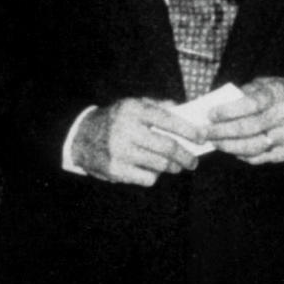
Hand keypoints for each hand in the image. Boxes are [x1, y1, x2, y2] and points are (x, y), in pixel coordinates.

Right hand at [71, 97, 201, 185]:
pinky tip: (153, 170)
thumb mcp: (132, 105)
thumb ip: (158, 106)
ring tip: (177, 166)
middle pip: (168, 147)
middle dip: (186, 156)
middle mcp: (126, 129)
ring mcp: (120, 151)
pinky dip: (155, 176)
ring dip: (174, 167)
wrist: (80, 137)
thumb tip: (184, 111)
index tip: (202, 137)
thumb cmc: (115, 120)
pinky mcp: (116, 170)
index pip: (168, 120)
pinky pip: (148, 178)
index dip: (189, 130)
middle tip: (193, 161)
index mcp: (133, 110)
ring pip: (160, 165)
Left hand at [204, 77, 283, 163]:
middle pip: (248, 128)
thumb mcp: (272, 85)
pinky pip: (261, 158)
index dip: (228, 111)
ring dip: (229, 147)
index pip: (251, 104)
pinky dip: (243, 155)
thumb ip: (249, 91)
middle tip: (203, 133)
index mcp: (279, 95)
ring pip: (252, 146)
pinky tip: (232, 150)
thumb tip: (221, 103)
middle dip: (221, 132)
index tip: (210, 115)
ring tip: (215, 143)